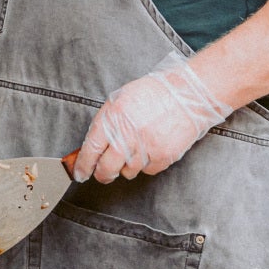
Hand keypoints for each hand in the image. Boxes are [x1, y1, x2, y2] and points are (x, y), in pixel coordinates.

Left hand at [74, 54, 233, 182]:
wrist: (188, 95)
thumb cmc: (155, 94)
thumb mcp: (122, 98)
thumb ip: (106, 121)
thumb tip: (92, 145)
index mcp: (114, 116)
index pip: (91, 149)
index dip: (83, 165)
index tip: (80, 173)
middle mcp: (128, 134)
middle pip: (106, 168)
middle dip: (101, 175)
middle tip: (102, 174)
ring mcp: (146, 147)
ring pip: (127, 172)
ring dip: (126, 166)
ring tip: (136, 148)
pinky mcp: (162, 157)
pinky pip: (147, 171)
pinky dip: (146, 164)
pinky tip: (151, 148)